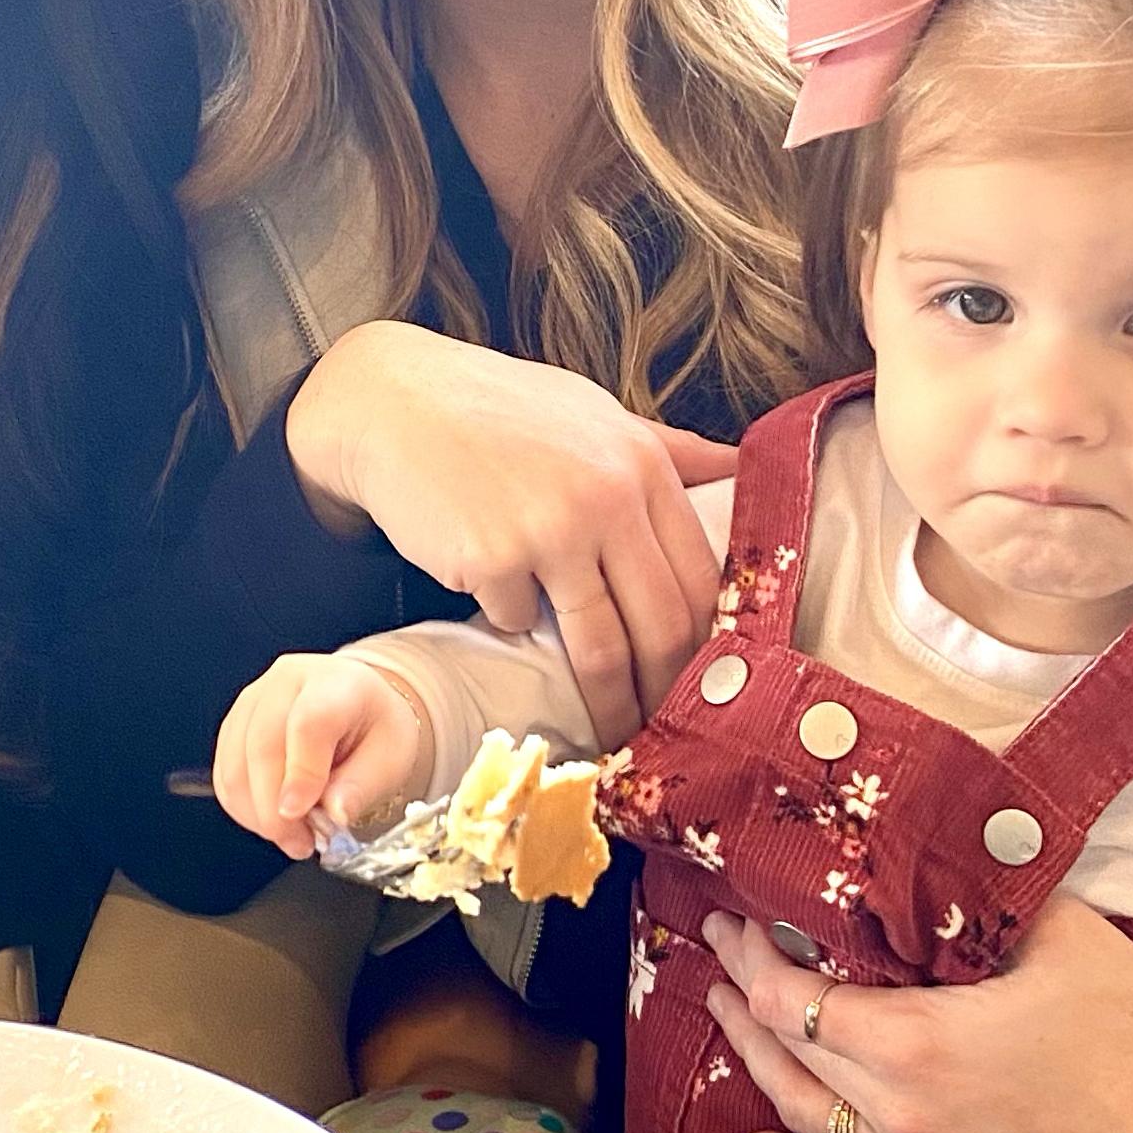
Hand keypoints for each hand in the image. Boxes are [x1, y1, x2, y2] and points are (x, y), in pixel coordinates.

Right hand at [213, 653, 428, 859]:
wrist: (359, 705)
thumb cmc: (375, 727)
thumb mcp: (392, 757)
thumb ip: (362, 786)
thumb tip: (334, 814)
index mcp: (336, 683)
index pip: (309, 722)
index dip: (300, 773)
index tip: (299, 814)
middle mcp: (288, 681)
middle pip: (262, 745)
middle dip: (275, 810)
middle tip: (301, 842)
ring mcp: (255, 699)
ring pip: (235, 765)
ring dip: (257, 814)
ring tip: (292, 835)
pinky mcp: (235, 723)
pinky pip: (225, 775)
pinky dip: (244, 808)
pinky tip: (272, 818)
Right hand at [286, 322, 730, 741]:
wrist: (394, 399)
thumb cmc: (499, 407)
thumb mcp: (593, 412)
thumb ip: (667, 447)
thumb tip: (738, 464)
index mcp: (641, 463)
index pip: (700, 578)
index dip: (706, 644)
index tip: (701, 684)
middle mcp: (606, 496)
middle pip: (663, 624)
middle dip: (667, 691)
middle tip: (664, 729)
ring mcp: (548, 530)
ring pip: (600, 647)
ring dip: (608, 701)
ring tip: (608, 733)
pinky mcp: (490, 559)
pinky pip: (518, 623)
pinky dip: (513, 623)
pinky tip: (497, 596)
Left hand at [699, 895, 1132, 1132]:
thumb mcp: (1050, 927)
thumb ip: (969, 892)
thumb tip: (919, 844)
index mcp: (918, 1045)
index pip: (795, 998)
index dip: (754, 956)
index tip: (733, 918)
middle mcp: (907, 1121)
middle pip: (787, 1056)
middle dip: (744, 1000)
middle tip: (722, 952)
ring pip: (809, 1125)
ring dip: (758, 1070)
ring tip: (730, 1021)